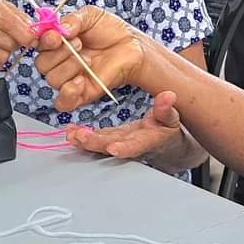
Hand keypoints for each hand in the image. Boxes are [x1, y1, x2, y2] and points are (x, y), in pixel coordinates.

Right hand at [0, 0, 37, 72]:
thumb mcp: (3, 8)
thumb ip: (22, 18)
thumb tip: (35, 34)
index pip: (9, 22)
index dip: (25, 34)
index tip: (32, 39)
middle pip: (6, 42)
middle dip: (14, 43)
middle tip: (10, 39)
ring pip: (0, 56)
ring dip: (5, 54)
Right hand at [35, 6, 149, 109]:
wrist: (132, 46)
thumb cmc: (111, 31)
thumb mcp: (91, 15)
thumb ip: (73, 19)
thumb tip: (59, 29)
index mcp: (57, 43)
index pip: (38, 45)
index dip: (44, 41)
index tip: (56, 36)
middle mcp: (59, 62)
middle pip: (42, 64)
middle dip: (60, 52)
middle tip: (80, 43)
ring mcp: (69, 79)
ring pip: (52, 80)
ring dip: (70, 66)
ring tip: (89, 58)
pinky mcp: (80, 94)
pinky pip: (62, 102)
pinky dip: (68, 92)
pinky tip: (81, 80)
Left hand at [65, 90, 182, 159]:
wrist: (164, 143)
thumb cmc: (168, 130)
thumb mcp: (171, 118)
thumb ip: (167, 108)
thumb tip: (167, 95)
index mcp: (147, 141)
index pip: (136, 146)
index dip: (125, 148)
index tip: (113, 148)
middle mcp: (130, 145)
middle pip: (111, 146)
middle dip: (95, 143)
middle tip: (80, 136)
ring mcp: (118, 143)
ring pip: (100, 144)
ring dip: (84, 141)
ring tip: (71, 134)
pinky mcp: (111, 139)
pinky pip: (96, 139)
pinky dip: (82, 136)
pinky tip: (71, 131)